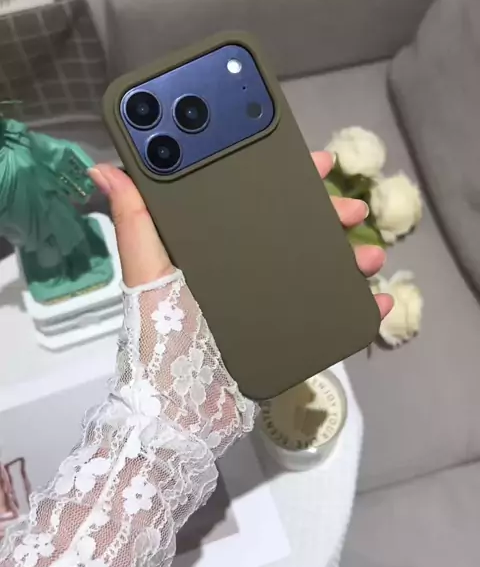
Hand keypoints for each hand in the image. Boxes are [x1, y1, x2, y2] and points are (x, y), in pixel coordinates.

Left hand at [89, 156, 392, 317]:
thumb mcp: (145, 269)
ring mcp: (267, 303)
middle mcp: (243, 269)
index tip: (316, 161)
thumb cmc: (161, 332)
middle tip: (351, 209)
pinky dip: (358, 308)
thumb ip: (134, 220)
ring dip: (351, 256)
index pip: (254, 200)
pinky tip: (378, 301)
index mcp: (214, 246)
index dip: (287, 178)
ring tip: (369, 256)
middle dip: (329, 214)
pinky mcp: (284, 335)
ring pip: (318, 268)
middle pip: (295, 231)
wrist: (180, 405)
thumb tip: (104, 167)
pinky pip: (328, 315)